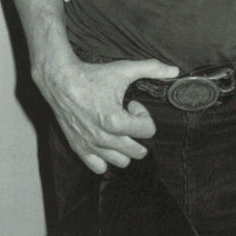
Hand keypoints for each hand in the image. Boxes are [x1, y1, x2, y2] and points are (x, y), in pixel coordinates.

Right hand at [36, 55, 179, 173]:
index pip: (147, 131)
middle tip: (125, 116)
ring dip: (125, 147)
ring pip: (122, 162)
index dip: (143, 115)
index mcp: (116, 121)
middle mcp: (104, 138)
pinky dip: (106, 158)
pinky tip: (105, 139)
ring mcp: (91, 146)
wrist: (60, 81)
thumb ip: (152, 68)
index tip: (132, 104)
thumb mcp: (124, 69)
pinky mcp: (79, 148)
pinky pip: (99, 167)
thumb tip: (175, 70)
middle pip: (138, 151)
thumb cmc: (92, 76)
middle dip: (137, 133)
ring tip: (116, 128)